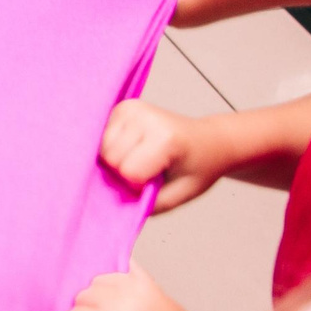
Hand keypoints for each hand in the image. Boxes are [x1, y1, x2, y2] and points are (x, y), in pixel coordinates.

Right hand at [99, 98, 217, 212]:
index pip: (129, 171)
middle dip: (124, 171)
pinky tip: (132, 147)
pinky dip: (111, 148)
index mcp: (165, 138)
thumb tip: (109, 204)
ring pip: (101, 148)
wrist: (209, 140)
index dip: (139, 185)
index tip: (159, 180)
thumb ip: (146, 203)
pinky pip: (101, 137)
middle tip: (149, 168)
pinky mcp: (121, 106)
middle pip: (110, 158)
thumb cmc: (197, 167)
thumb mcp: (180, 194)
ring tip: (141, 156)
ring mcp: (131, 108)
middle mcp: (145, 116)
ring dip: (116, 160)